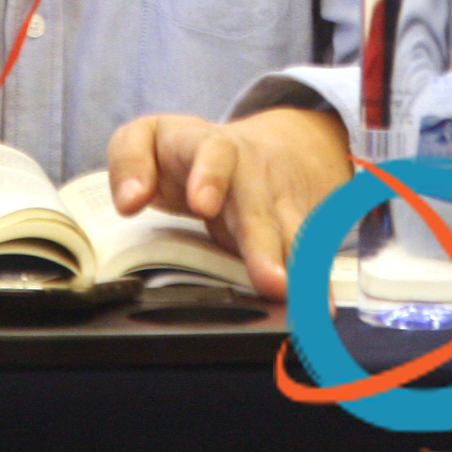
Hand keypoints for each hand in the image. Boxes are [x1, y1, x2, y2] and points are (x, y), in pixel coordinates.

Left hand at [102, 104, 350, 298]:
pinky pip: (309, 259)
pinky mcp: (296, 232)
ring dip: (299, 270)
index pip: (213, 152)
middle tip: (271, 281)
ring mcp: (278, 204)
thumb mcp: (148, 138)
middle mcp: (251, 173)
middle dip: (263, 243)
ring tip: (305, 306)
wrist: (257, 150)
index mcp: (209, 146)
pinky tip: (322, 313)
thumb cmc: (186, 152)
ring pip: (292, 234)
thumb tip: (129, 201)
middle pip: (258, 205)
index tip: (202, 204)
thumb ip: (130, 160)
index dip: (210, 174)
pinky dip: (317, 286)